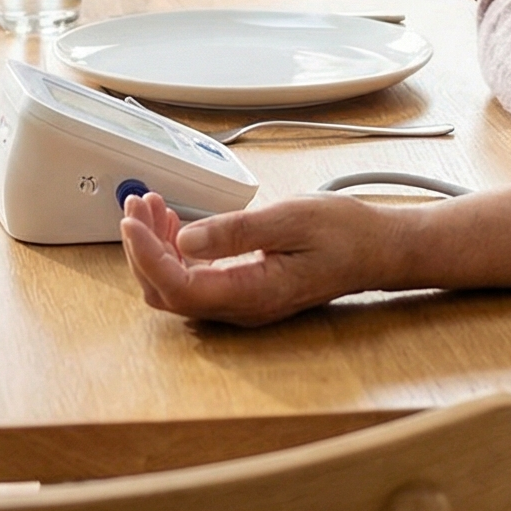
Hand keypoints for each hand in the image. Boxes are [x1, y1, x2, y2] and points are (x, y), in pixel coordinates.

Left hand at [119, 190, 401, 326]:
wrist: (379, 250)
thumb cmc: (345, 234)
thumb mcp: (290, 219)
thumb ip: (235, 233)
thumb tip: (184, 241)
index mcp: (252, 293)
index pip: (178, 287)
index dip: (146, 256)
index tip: (132, 220)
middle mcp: (241, 307)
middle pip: (168, 291)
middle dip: (142, 248)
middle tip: (136, 204)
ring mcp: (241, 302)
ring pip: (177, 286)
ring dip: (156, 248)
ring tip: (151, 206)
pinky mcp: (243, 290)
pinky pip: (195, 279)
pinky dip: (175, 250)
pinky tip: (175, 222)